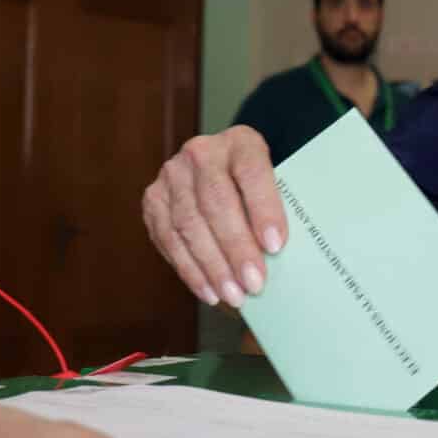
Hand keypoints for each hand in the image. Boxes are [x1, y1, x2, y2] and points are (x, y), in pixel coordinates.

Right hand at [141, 126, 285, 309]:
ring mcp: (172, 174)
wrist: (223, 173)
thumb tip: (283, 257)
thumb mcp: (276, 186)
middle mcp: (201, 152)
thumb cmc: (258, 190)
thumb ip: (280, 210)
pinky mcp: (153, 199)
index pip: (252, 171)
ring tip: (233, 295)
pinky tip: (209, 291)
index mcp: (241, 142)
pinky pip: (169, 239)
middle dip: (236, 248)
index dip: (263, 208)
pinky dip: (190, 270)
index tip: (275, 245)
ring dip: (212, 266)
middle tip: (253, 283)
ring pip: (189, 224)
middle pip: (216, 202)